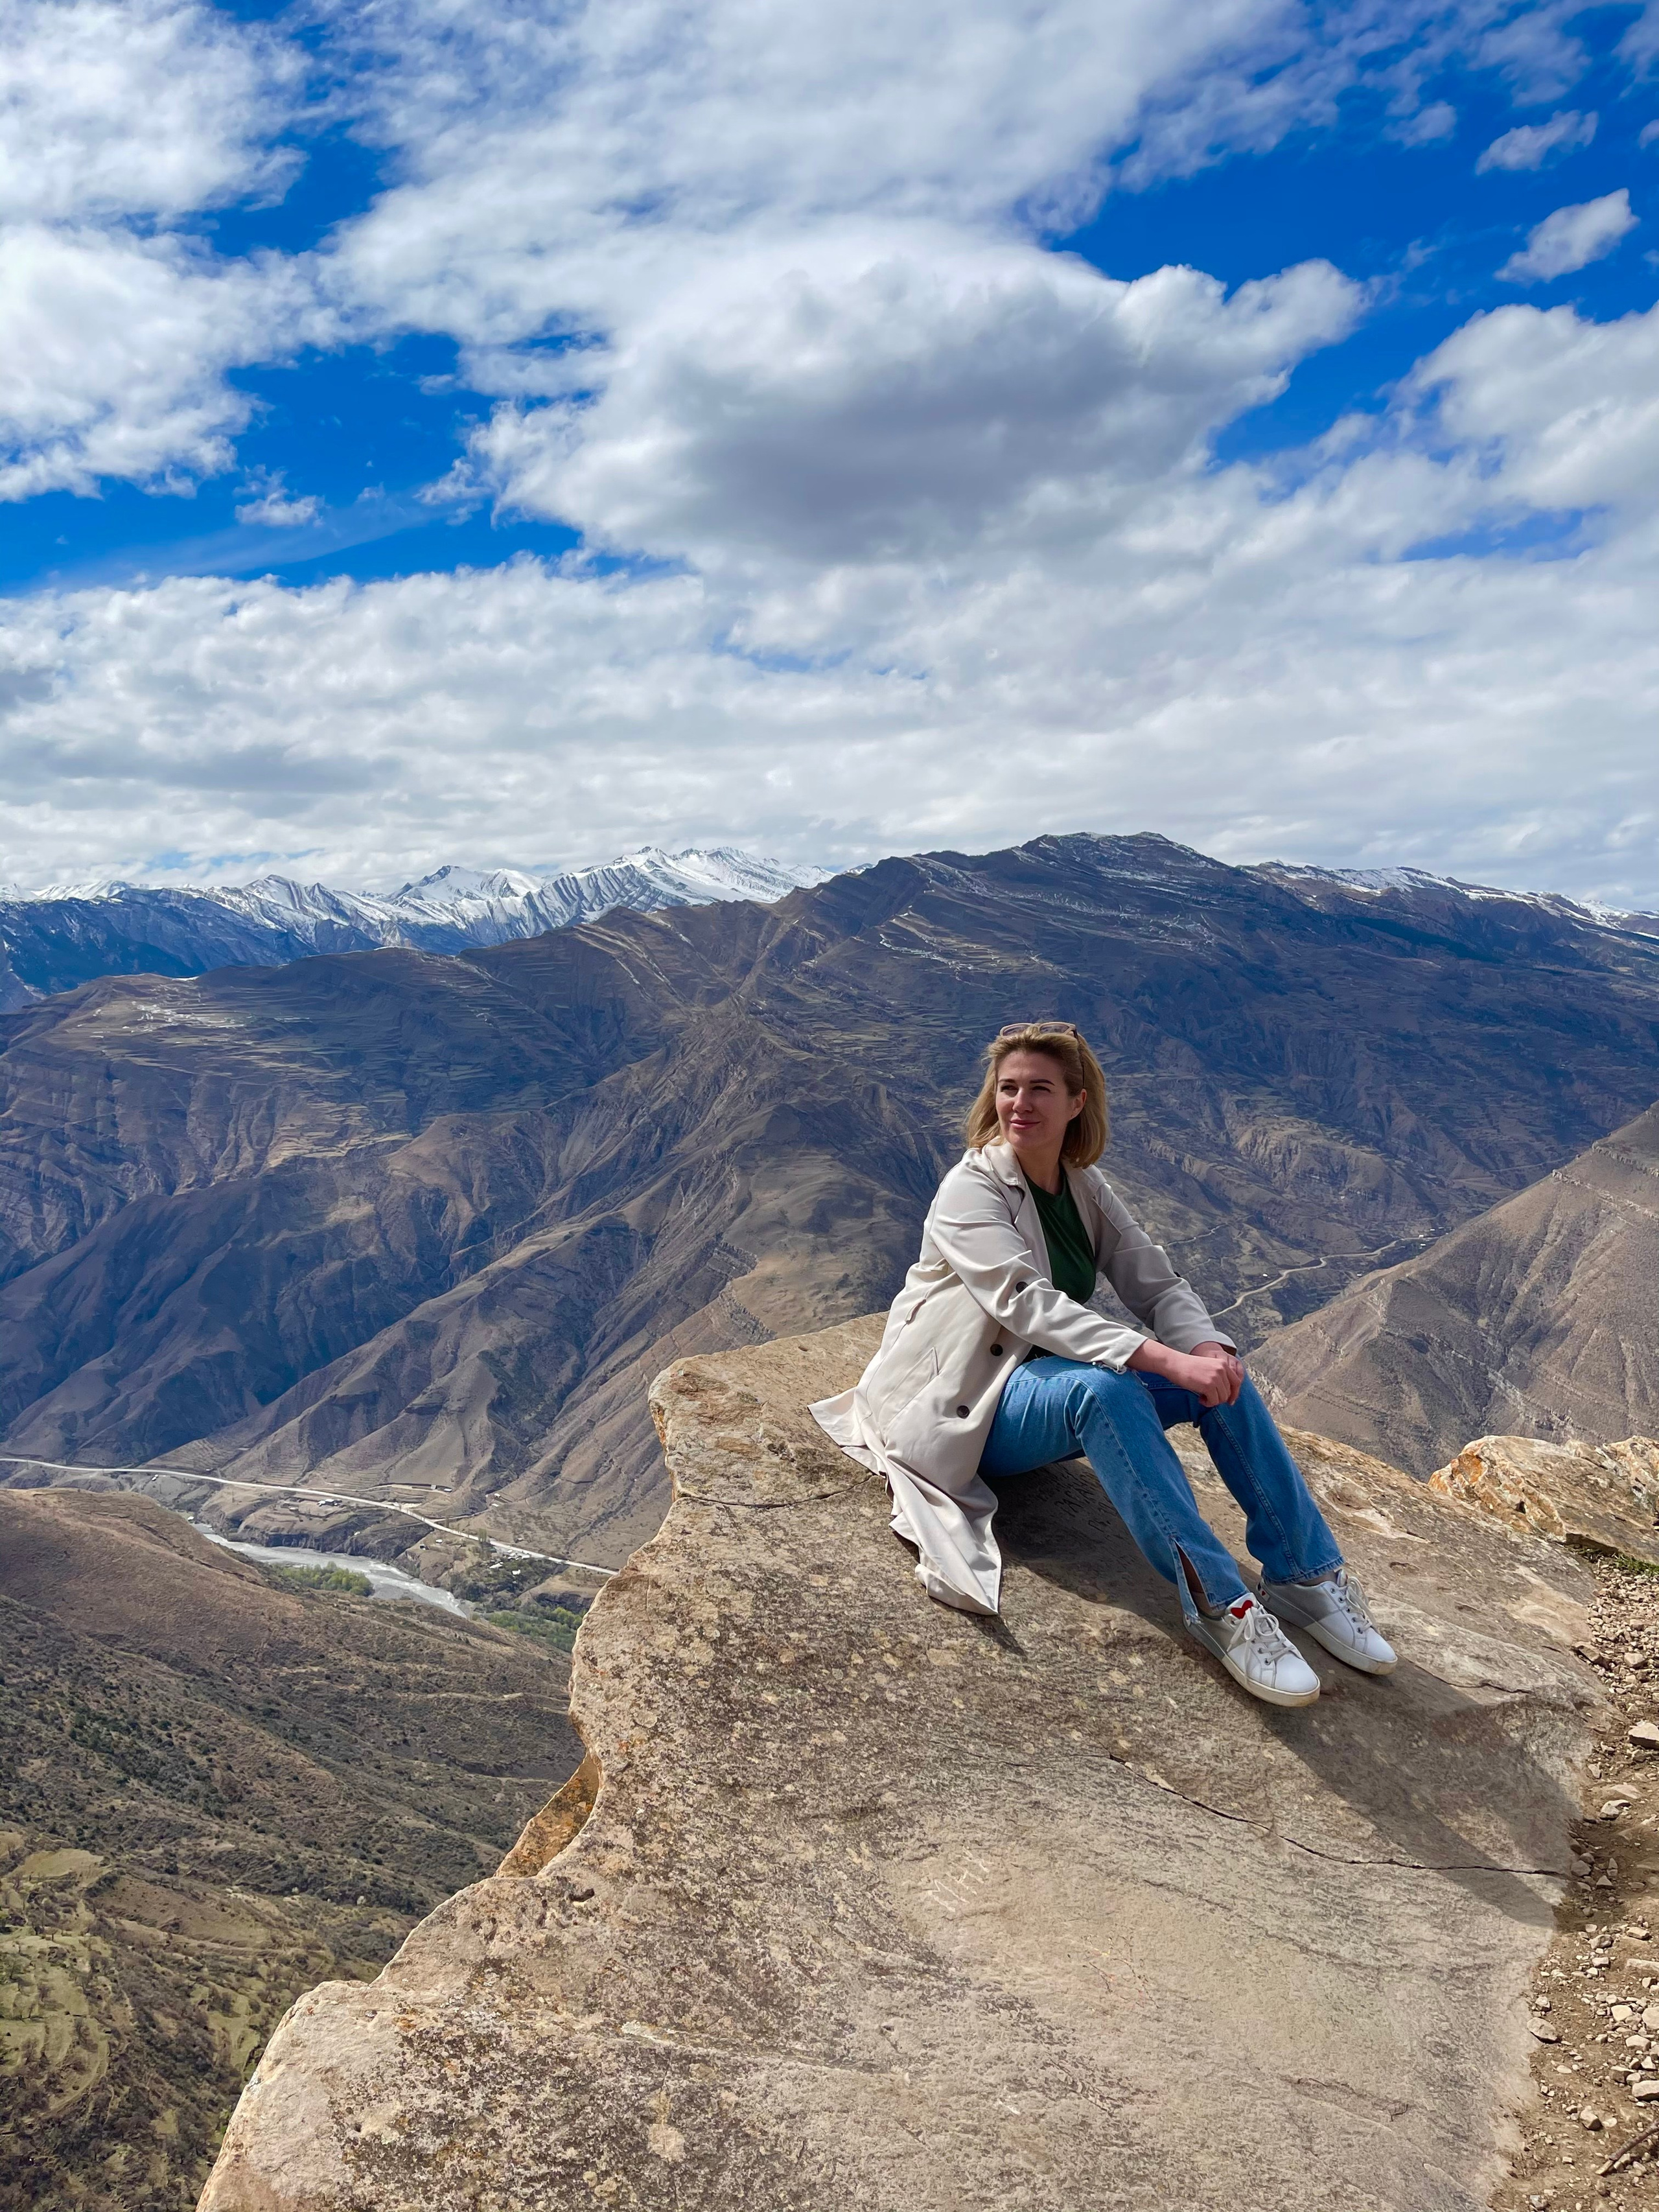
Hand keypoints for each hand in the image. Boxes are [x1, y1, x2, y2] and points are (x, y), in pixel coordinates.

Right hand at [1126, 1339, 1243, 1407]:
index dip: (1234, 1394)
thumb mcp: (1208, 1367)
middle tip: (1206, 1396)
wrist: (1174, 1363)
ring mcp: (1216, 1377)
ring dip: (1212, 1401)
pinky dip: (1207, 1403)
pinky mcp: (1208, 1385)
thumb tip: (1227, 1395)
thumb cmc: (1188, 1367)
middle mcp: (1222, 1370)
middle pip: (1228, 1393)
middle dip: (1218, 1398)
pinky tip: (1199, 1398)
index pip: (1237, 1382)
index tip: (1229, 1401)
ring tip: (1202, 1397)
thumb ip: (1219, 1377)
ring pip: (1222, 1398)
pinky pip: (1213, 1402)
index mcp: (1223, 1364)